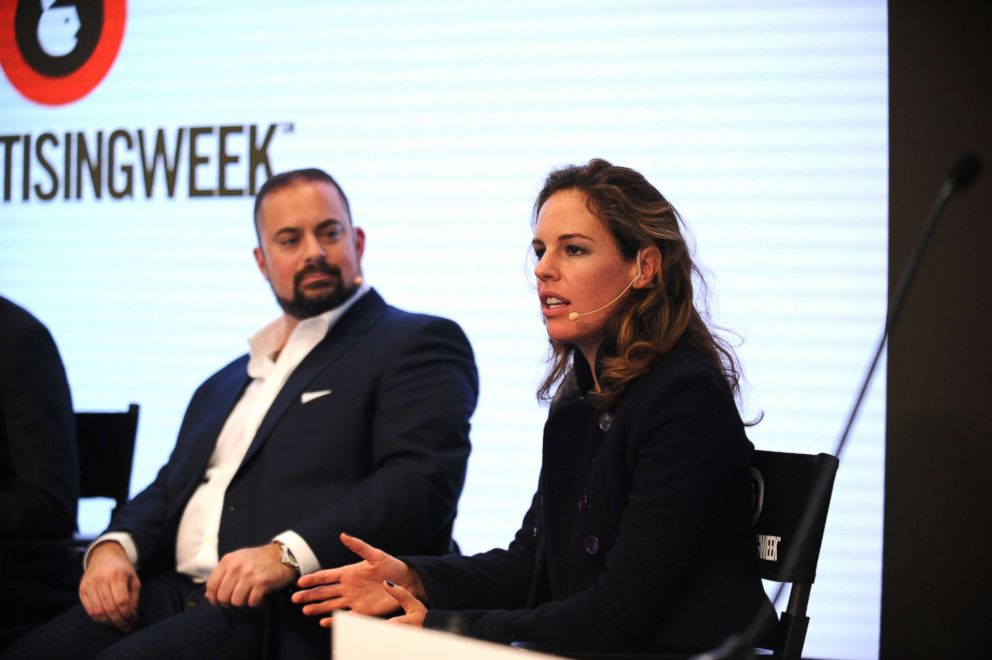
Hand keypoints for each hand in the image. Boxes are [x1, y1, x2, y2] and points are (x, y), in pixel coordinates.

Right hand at [79, 541, 140, 631]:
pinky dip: (98, 618)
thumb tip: (131, 616)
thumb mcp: (133, 579)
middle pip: (109, 608)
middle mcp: (101, 579)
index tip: (132, 621)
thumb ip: (133, 598)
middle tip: (125, 626)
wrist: (104, 555)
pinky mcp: (82, 589)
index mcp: (117, 575)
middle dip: (119, 621)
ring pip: (98, 611)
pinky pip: (89, 610)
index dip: (127, 614)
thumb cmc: (122, 569)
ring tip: (117, 624)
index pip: (121, 601)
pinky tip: (107, 619)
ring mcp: (89, 584)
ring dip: (108, 622)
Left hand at [205, 543, 295, 607]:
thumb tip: (209, 595)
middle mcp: (236, 567)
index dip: (213, 597)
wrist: (281, 555)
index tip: (220, 601)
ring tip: (249, 597)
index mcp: (228, 561)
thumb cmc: (257, 560)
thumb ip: (223, 575)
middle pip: (222, 597)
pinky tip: (259, 597)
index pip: (211, 586)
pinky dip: (255, 603)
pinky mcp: (262, 583)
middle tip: (237, 600)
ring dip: (243, 603)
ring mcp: (249, 575)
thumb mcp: (237, 561)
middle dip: (228, 602)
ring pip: (236, 601)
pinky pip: (251, 602)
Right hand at [293, 532, 424, 626]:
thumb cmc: (391, 566)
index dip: (314, 579)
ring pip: (331, 604)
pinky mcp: (363, 611)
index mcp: (349, 572)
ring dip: (318, 608)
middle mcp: (348, 587)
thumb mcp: (375, 555)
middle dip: (310, 595)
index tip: (300, 582)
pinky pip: (346, 616)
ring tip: (305, 610)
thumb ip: (358, 546)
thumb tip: (343, 534)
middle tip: (295, 599)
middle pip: (325, 592)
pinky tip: (324, 621)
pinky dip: (335, 620)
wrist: (406, 581)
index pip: (327, 576)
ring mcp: (354, 599)